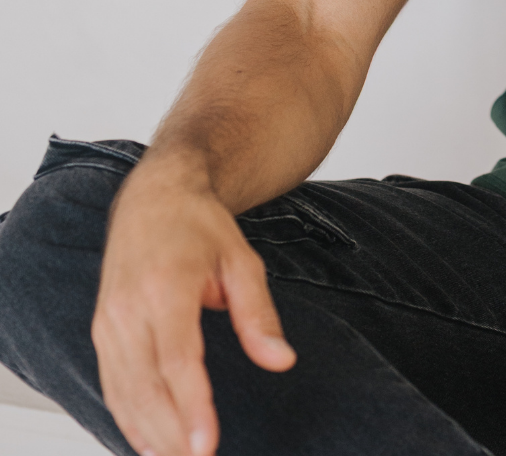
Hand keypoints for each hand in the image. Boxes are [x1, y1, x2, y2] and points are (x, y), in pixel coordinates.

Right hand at [91, 156, 295, 455]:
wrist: (153, 198)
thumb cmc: (199, 227)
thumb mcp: (242, 260)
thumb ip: (259, 314)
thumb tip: (282, 359)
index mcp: (167, 286)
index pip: (178, 360)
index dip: (192, 408)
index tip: (207, 445)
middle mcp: (129, 307)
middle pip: (146, 386)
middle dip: (172, 433)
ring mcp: (109, 321)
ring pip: (123, 392)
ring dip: (149, 433)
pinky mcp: (100, 331)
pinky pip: (111, 385)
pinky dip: (128, 418)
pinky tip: (149, 442)